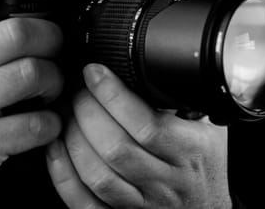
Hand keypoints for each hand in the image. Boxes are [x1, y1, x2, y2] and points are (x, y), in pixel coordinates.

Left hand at [47, 64, 230, 208]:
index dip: (112, 95)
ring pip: (97, 175)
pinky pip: (83, 203)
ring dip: (73, 139)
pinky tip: (57, 148)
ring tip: (67, 114)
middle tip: (77, 90)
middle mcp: (166, 182)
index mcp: (189, 152)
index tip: (95, 72)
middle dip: (87, 111)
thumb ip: (184, 105)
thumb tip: (152, 70)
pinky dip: (63, 174)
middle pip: (116, 147)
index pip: (146, 123)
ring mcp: (142, 205)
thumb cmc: (204, 168)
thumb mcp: (208, 132)